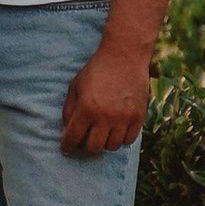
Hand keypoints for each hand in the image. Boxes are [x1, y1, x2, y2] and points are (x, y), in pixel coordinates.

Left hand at [60, 34, 151, 153]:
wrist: (124, 55)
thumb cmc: (96, 70)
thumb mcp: (75, 86)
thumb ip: (69, 110)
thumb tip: (67, 132)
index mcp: (87, 108)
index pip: (73, 138)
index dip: (67, 147)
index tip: (66, 149)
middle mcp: (105, 116)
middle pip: (93, 148)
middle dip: (85, 147)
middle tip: (84, 141)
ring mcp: (124, 118)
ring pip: (112, 146)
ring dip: (104, 142)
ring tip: (101, 132)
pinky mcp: (138, 116)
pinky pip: (128, 140)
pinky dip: (120, 138)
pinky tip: (115, 129)